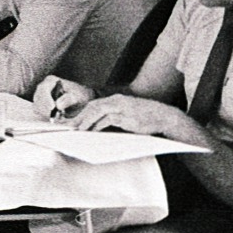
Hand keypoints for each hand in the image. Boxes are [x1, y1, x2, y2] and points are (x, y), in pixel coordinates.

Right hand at [33, 75, 92, 120]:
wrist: (79, 98)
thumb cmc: (79, 94)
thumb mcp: (77, 96)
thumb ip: (68, 99)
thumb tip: (58, 105)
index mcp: (50, 81)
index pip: (43, 89)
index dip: (46, 99)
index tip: (52, 108)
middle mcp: (42, 88)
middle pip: (38, 99)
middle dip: (46, 108)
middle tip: (57, 116)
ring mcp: (40, 97)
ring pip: (37, 107)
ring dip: (47, 113)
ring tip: (60, 115)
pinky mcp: (40, 105)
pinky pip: (39, 112)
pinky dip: (47, 116)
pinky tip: (56, 116)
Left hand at [75, 94, 190, 137]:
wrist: (164, 117)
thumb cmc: (146, 119)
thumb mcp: (126, 118)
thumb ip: (112, 120)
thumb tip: (96, 129)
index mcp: (116, 100)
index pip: (93, 105)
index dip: (81, 113)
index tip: (70, 122)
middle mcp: (116, 101)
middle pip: (92, 107)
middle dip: (78, 116)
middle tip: (67, 126)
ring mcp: (121, 107)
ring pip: (97, 111)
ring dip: (85, 120)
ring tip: (76, 130)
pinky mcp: (126, 115)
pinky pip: (107, 119)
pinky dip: (97, 125)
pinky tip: (90, 132)